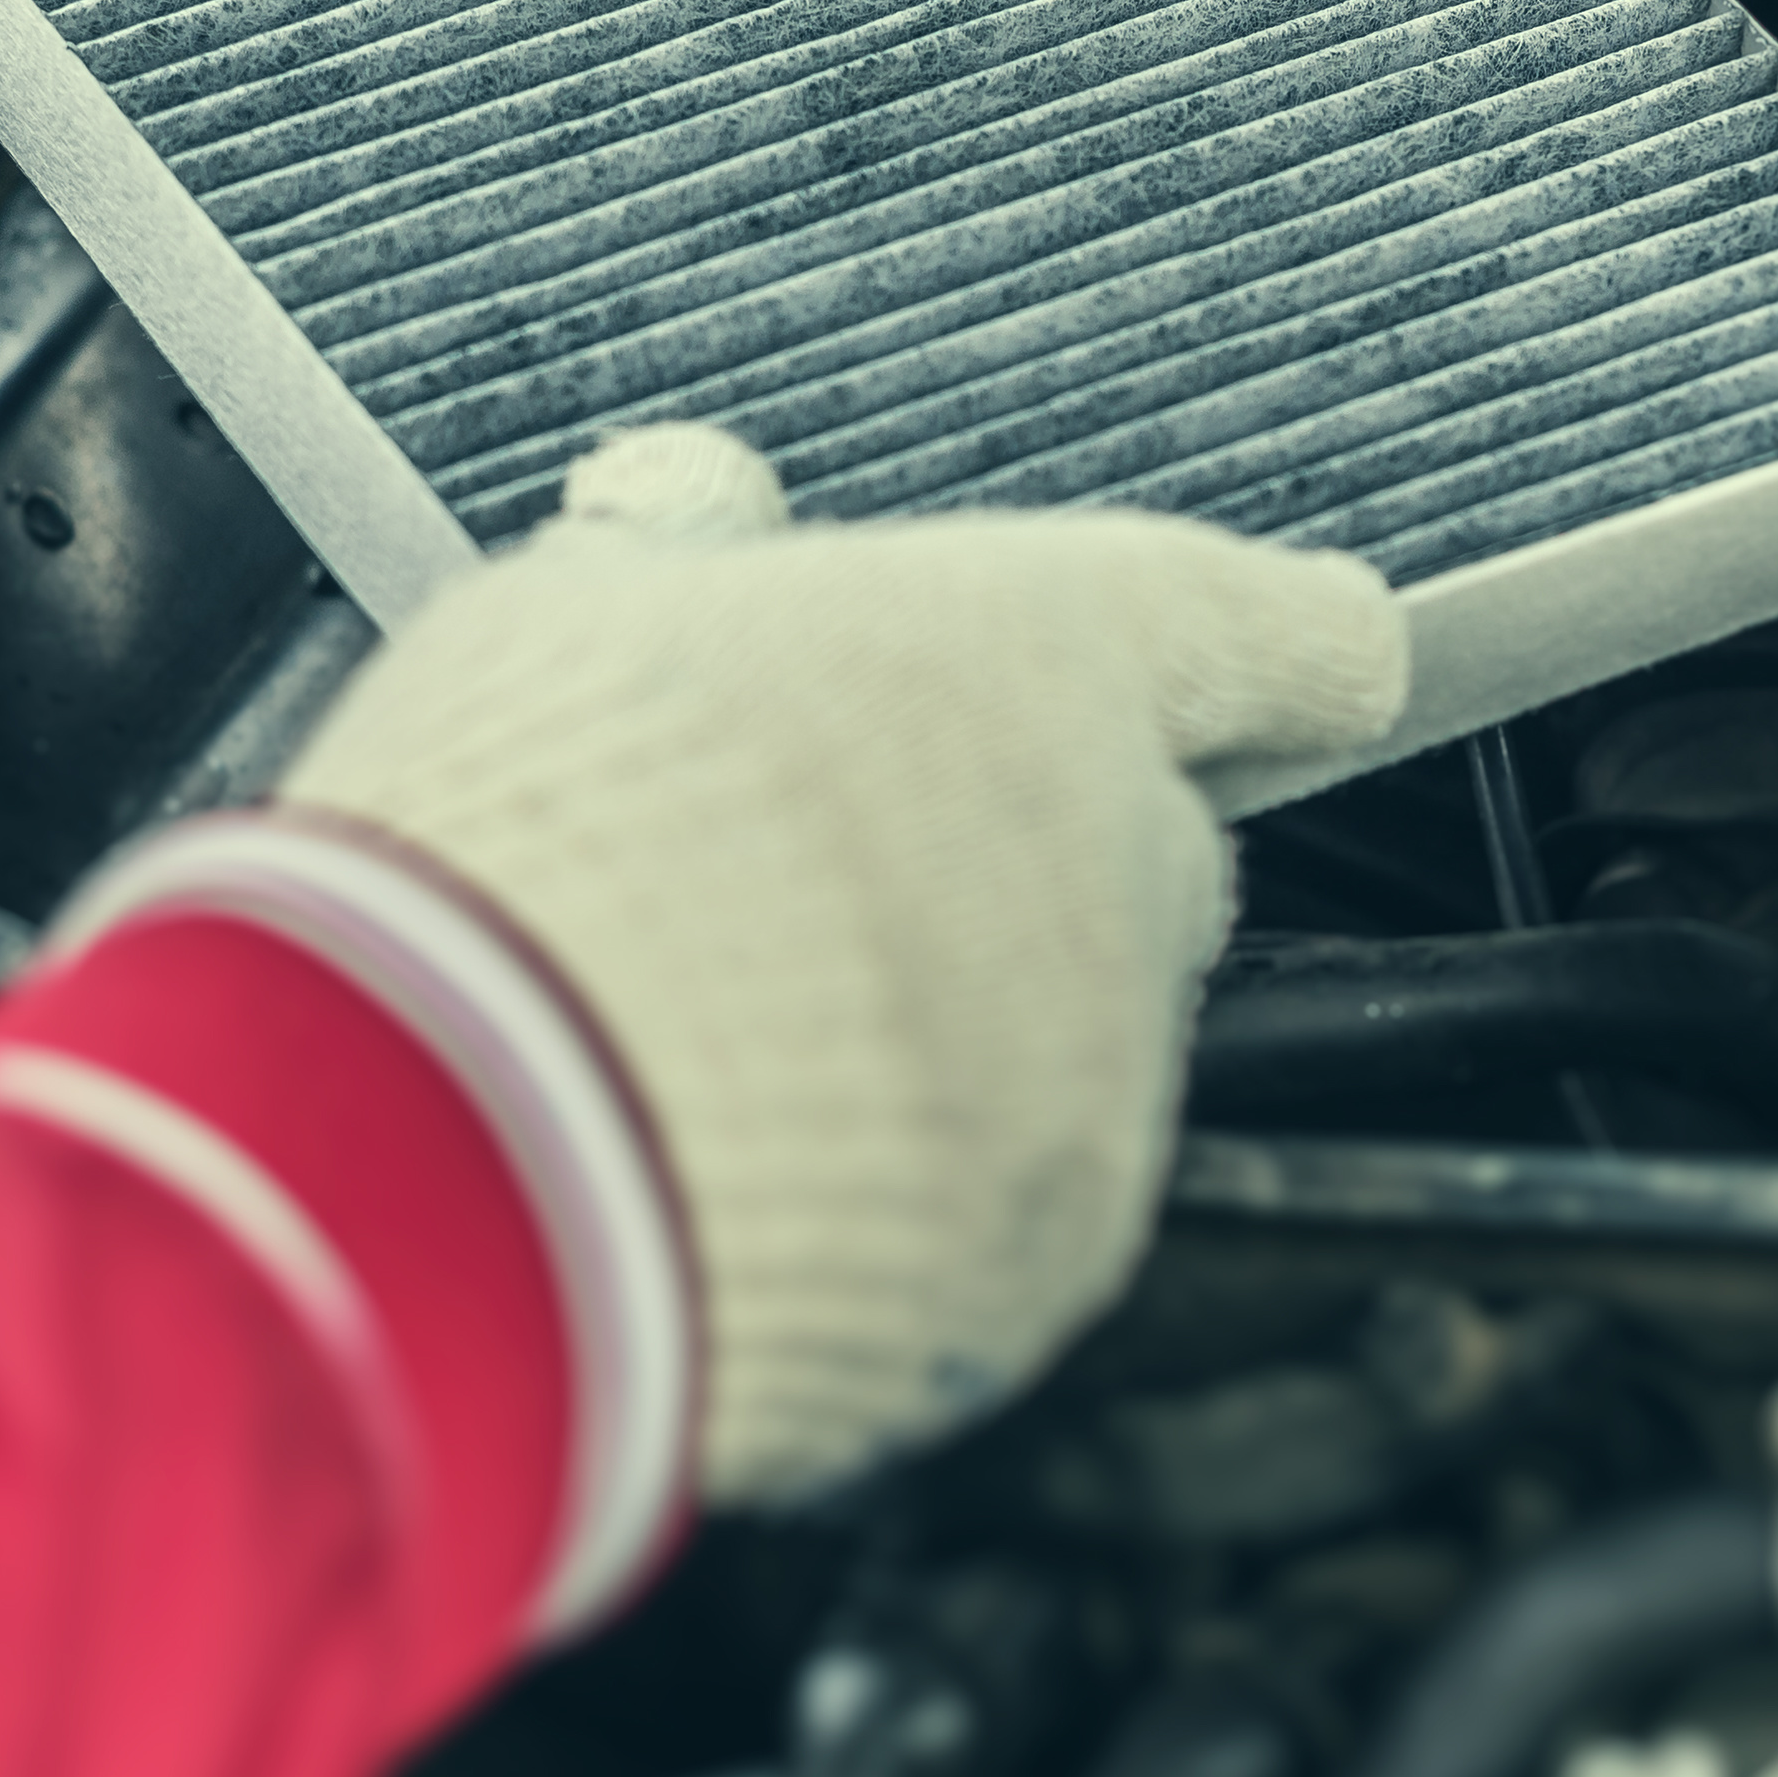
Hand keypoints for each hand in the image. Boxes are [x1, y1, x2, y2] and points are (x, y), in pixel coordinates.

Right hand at [271, 426, 1410, 1503]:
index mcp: (1046, 661)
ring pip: (1073, 1043)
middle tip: (819, 884)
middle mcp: (1122, 866)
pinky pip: (1003, 1215)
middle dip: (1030, 865)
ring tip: (719, 1041)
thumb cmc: (512, 854)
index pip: (1280, 634)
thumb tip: (701, 506)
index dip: (1296, 651)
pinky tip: (728, 1169)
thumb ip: (685, 558)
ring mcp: (1097, 1087)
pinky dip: (902, 1199)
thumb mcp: (565, 615)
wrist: (460, 1155)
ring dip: (950, 1041)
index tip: (1317, 666)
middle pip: (1155, 851)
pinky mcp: (1040, 1270)